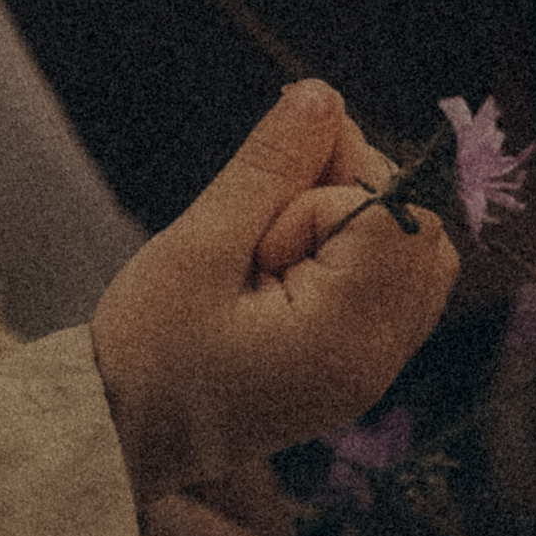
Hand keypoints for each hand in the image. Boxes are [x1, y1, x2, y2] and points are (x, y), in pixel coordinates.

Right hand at [90, 80, 457, 502]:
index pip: (395, 215)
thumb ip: (267, 170)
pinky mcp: (353, 367)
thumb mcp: (199, 247)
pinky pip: (387, 287)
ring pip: (408, 256)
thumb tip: (323, 95)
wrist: (119, 439)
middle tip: (261, 222)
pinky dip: (347, 256)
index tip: (262, 213)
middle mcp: (377, 360)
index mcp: (345, 339)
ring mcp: (371, 369)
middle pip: (416, 231)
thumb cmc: (146, 351)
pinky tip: (283, 264)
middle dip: (347, 196)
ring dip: (349, 223)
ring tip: (269, 244)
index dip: (334, 182)